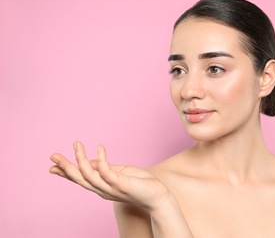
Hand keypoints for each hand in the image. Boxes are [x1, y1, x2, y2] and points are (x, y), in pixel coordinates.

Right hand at [49, 142, 168, 209]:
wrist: (157, 196)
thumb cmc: (140, 183)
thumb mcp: (119, 173)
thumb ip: (104, 168)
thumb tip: (90, 160)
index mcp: (101, 186)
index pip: (80, 179)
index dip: (65, 173)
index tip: (52, 165)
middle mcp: (103, 189)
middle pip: (79, 179)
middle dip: (65, 167)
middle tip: (53, 155)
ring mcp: (111, 188)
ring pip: (89, 176)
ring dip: (80, 159)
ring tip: (77, 144)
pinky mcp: (121, 185)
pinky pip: (107, 172)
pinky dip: (101, 159)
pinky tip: (100, 147)